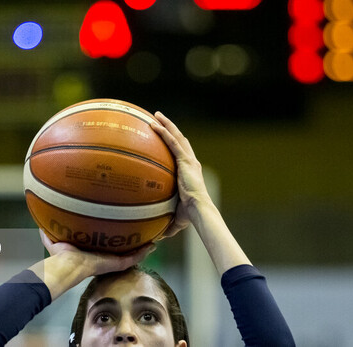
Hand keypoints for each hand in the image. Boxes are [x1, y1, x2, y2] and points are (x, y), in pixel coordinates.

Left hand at [39, 229, 155, 276]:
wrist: (67, 266)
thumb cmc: (61, 255)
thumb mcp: (55, 240)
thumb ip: (49, 232)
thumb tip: (40, 222)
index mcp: (93, 251)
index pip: (106, 244)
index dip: (113, 237)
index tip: (120, 228)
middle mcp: (104, 256)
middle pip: (121, 249)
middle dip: (131, 241)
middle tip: (140, 231)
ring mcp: (113, 261)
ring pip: (132, 254)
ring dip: (142, 247)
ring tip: (153, 237)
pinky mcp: (118, 263)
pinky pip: (134, 258)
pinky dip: (144, 252)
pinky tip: (153, 245)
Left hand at [151, 111, 212, 238]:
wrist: (199, 211)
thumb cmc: (190, 216)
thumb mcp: (176, 218)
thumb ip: (166, 223)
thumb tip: (155, 238)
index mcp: (190, 172)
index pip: (182, 154)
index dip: (175, 144)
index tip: (165, 137)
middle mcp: (190, 163)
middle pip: (180, 140)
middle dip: (170, 128)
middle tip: (158, 119)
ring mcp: (188, 160)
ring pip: (177, 136)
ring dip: (166, 124)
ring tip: (155, 114)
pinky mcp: (185, 160)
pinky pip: (172, 142)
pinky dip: (163, 131)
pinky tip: (153, 124)